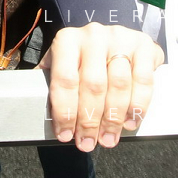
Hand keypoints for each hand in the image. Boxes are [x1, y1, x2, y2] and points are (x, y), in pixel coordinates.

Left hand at [38, 22, 163, 150]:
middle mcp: (93, 35)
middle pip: (92, 85)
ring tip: (108, 138)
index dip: (65, 111)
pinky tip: (130, 122)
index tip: (65, 135)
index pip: (64, 79)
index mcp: (67, 39)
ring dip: (113, 118)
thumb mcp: (61, 65)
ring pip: (118, 84)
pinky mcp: (144, 45)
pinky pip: (143, 80)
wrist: (114, 40)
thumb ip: (49, 83)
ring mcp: (120, 37)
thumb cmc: (83, 60)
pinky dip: (138, 105)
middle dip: (89, 121)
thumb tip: (34, 111)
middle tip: (87, 143)